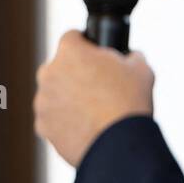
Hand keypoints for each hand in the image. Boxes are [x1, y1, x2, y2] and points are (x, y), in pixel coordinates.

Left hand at [33, 30, 154, 167]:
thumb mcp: (141, 69)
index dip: (86, 45)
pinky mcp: (42, 126)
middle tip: (98, 88)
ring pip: (54, 95)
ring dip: (68, 100)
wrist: (119, 145)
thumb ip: (131, 57)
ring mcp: (42, 101)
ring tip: (93, 113)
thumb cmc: (130, 102)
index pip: (72, 37)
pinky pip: (53, 120)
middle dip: (75, 74)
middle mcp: (49, 73)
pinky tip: (85, 128)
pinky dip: (65, 123)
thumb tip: (131, 57)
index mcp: (70, 52)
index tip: (95, 55)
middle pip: (60, 67)